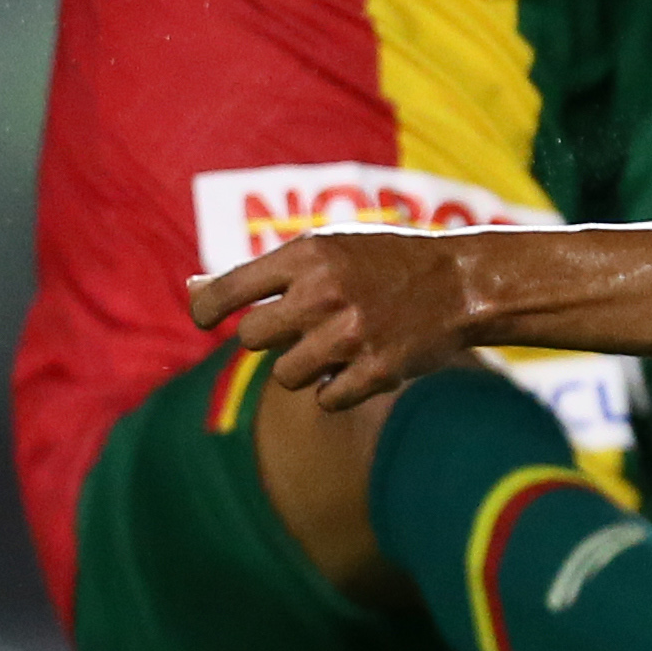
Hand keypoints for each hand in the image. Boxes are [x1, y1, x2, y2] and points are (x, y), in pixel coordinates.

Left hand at [187, 230, 482, 408]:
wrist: (461, 283)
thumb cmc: (380, 263)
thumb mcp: (323, 250)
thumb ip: (259, 274)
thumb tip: (191, 292)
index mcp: (307, 255)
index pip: (225, 292)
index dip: (206, 311)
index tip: (208, 318)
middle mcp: (324, 292)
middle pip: (251, 338)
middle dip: (272, 337)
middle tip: (304, 324)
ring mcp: (351, 335)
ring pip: (284, 375)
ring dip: (304, 366)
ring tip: (337, 344)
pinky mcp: (377, 371)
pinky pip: (325, 399)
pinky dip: (337, 388)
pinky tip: (361, 363)